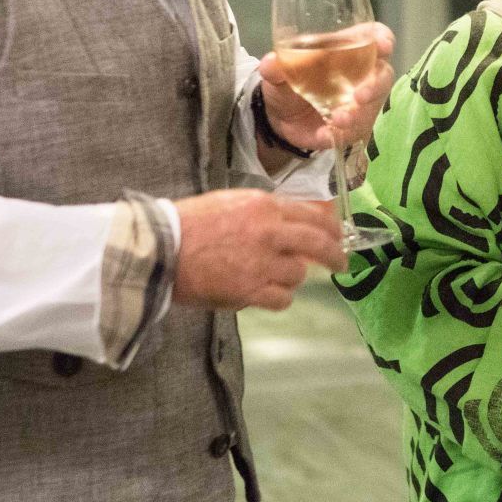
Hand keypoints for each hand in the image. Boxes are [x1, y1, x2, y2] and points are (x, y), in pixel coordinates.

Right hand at [171, 189, 347, 310]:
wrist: (160, 248)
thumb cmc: (190, 223)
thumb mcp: (233, 202)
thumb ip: (268, 211)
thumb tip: (301, 218)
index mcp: (264, 205)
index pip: (313, 214)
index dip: (331, 227)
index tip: (338, 235)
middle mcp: (269, 232)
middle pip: (319, 244)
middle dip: (336, 255)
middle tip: (341, 263)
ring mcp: (261, 262)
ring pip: (298, 275)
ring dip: (290, 277)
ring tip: (267, 275)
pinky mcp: (250, 290)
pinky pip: (282, 299)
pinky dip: (277, 298)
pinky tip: (264, 292)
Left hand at [254, 22, 395, 152]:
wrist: (277, 117)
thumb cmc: (288, 82)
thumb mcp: (277, 72)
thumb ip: (275, 67)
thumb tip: (272, 62)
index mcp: (346, 50)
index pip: (374, 36)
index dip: (382, 38)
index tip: (382, 45)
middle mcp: (360, 75)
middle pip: (383, 74)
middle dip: (375, 85)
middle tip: (360, 96)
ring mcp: (358, 104)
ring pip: (372, 107)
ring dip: (359, 114)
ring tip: (339, 120)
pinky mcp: (351, 127)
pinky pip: (354, 132)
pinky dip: (341, 134)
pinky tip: (326, 134)